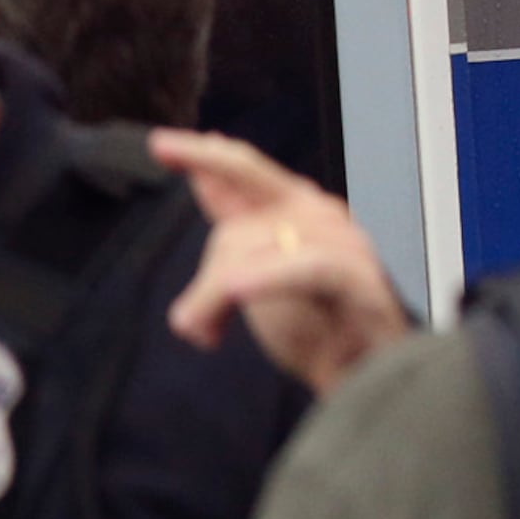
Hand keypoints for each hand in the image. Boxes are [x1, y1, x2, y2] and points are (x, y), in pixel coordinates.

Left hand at [155, 130, 416, 395]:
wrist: (360, 374)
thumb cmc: (314, 324)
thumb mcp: (256, 275)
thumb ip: (233, 232)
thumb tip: (202, 179)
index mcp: (291, 208)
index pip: (240, 170)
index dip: (202, 155)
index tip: (159, 144)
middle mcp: (316, 216)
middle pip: (235, 231)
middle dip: (211, 276)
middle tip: (193, 323)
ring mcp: (341, 243)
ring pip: (256, 253)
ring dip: (223, 303)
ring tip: (212, 337)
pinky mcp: (358, 276)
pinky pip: (305, 267)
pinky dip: (267, 278)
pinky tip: (237, 290)